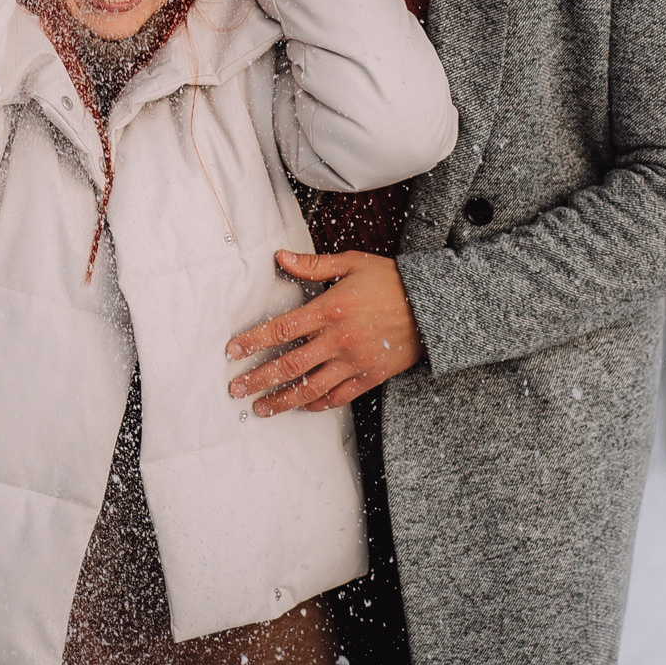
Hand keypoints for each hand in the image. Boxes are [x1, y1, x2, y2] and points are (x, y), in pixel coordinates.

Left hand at [225, 250, 423, 414]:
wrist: (432, 306)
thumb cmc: (391, 280)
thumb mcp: (352, 263)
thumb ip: (313, 265)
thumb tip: (279, 257)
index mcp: (330, 309)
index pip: (282, 329)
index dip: (254, 341)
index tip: (233, 351)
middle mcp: (339, 340)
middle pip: (290, 364)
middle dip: (259, 379)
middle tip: (236, 390)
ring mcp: (354, 361)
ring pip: (311, 387)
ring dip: (282, 400)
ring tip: (262, 408)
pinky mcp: (370, 376)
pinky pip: (338, 397)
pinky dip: (317, 404)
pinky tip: (302, 406)